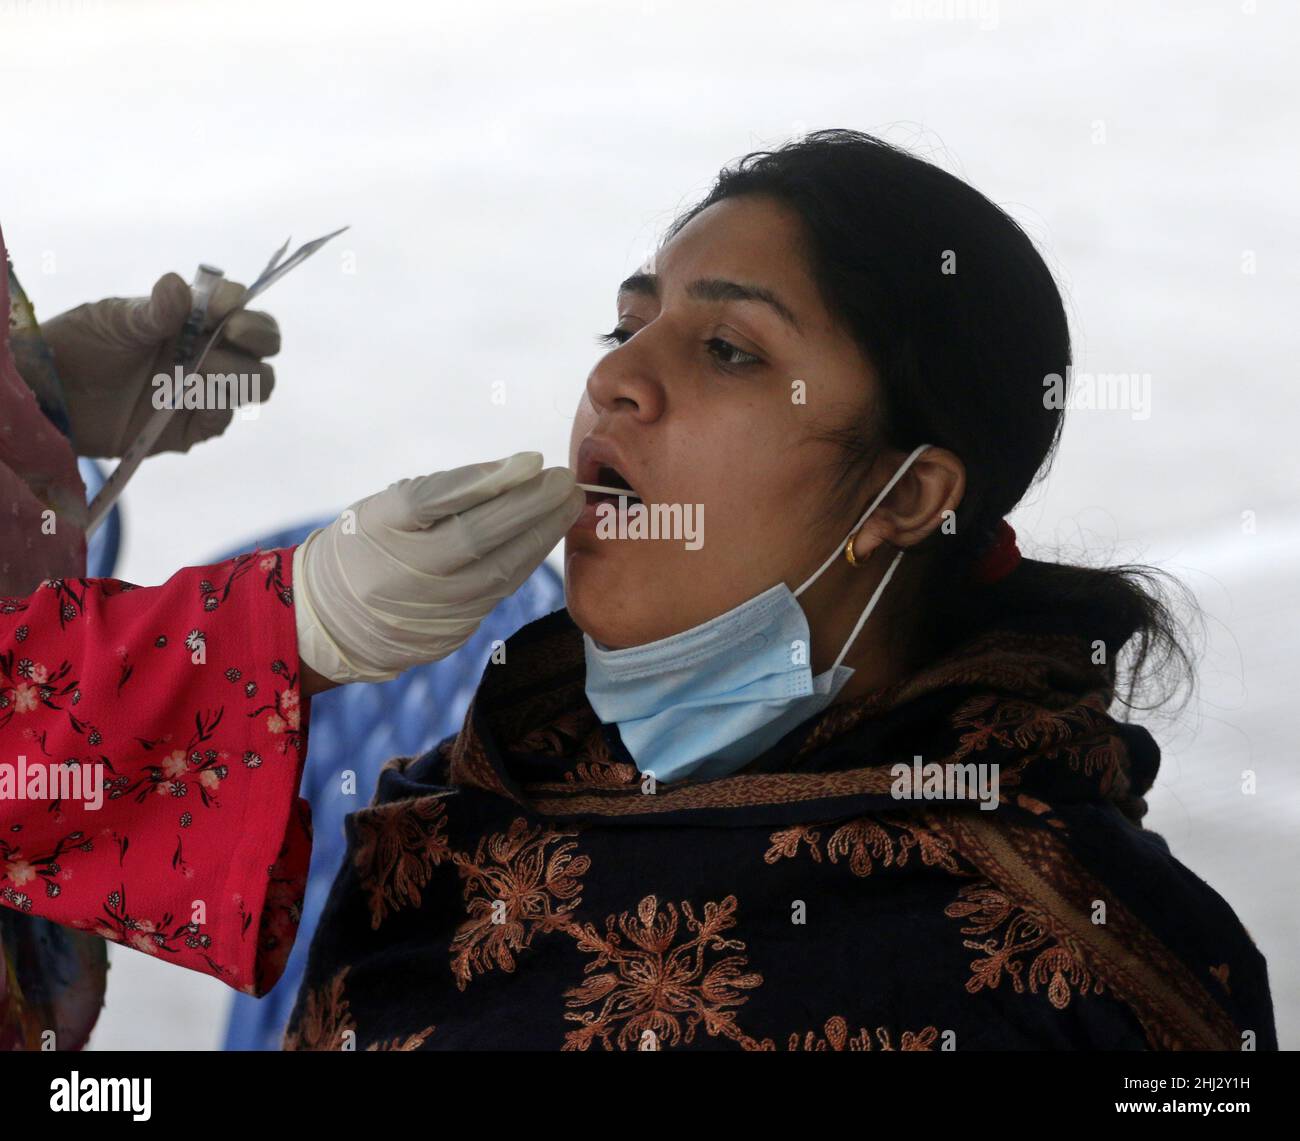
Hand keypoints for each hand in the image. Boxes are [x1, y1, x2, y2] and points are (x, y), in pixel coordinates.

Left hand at [40, 273, 279, 458]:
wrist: (52, 397)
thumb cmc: (80, 346)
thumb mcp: (112, 320)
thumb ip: (152, 311)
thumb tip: (180, 286)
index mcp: (194, 318)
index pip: (239, 306)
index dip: (240, 304)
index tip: (222, 306)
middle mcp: (209, 351)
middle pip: (264, 343)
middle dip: (258, 335)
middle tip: (232, 333)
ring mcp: (205, 390)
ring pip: (257, 382)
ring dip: (237, 373)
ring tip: (199, 370)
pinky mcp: (194, 427)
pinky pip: (224, 418)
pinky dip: (217, 406)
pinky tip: (190, 396)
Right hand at [293, 452, 583, 684]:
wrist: (334, 621)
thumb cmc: (370, 545)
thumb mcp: (389, 506)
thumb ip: (446, 489)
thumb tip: (517, 470)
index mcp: (380, 529)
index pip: (435, 500)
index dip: (486, 480)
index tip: (531, 460)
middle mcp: (404, 572)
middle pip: (476, 537)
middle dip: (530, 506)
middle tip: (565, 479)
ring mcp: (430, 607)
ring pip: (498, 570)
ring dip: (541, 534)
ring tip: (569, 503)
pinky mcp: (451, 632)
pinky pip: (499, 592)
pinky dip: (527, 560)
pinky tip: (548, 536)